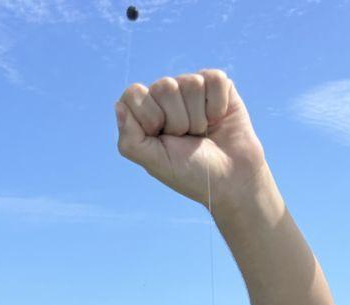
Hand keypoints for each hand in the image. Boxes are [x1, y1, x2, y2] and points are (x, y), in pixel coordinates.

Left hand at [115, 70, 269, 214]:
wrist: (231, 181)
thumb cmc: (191, 174)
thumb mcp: (155, 163)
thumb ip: (130, 140)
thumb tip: (118, 106)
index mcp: (146, 113)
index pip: (134, 93)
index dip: (150, 117)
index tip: (162, 139)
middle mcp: (166, 97)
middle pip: (164, 86)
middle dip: (178, 121)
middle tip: (187, 139)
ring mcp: (192, 88)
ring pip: (191, 83)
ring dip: (199, 117)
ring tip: (203, 133)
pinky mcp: (217, 85)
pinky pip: (214, 79)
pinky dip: (218, 106)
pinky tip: (218, 120)